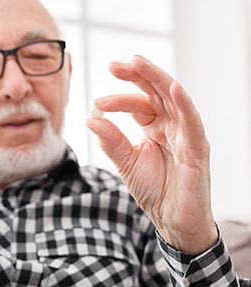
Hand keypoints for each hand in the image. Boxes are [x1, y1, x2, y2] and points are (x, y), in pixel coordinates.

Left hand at [86, 55, 217, 253]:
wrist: (171, 220)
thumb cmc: (154, 191)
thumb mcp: (126, 163)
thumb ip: (112, 142)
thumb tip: (92, 119)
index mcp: (154, 128)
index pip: (137, 104)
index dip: (118, 100)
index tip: (97, 104)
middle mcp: (171, 126)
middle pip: (156, 93)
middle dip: (137, 76)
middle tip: (115, 65)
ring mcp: (185, 135)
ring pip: (174, 99)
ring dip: (156, 80)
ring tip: (138, 64)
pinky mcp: (197, 148)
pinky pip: (192, 123)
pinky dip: (184, 105)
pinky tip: (172, 89)